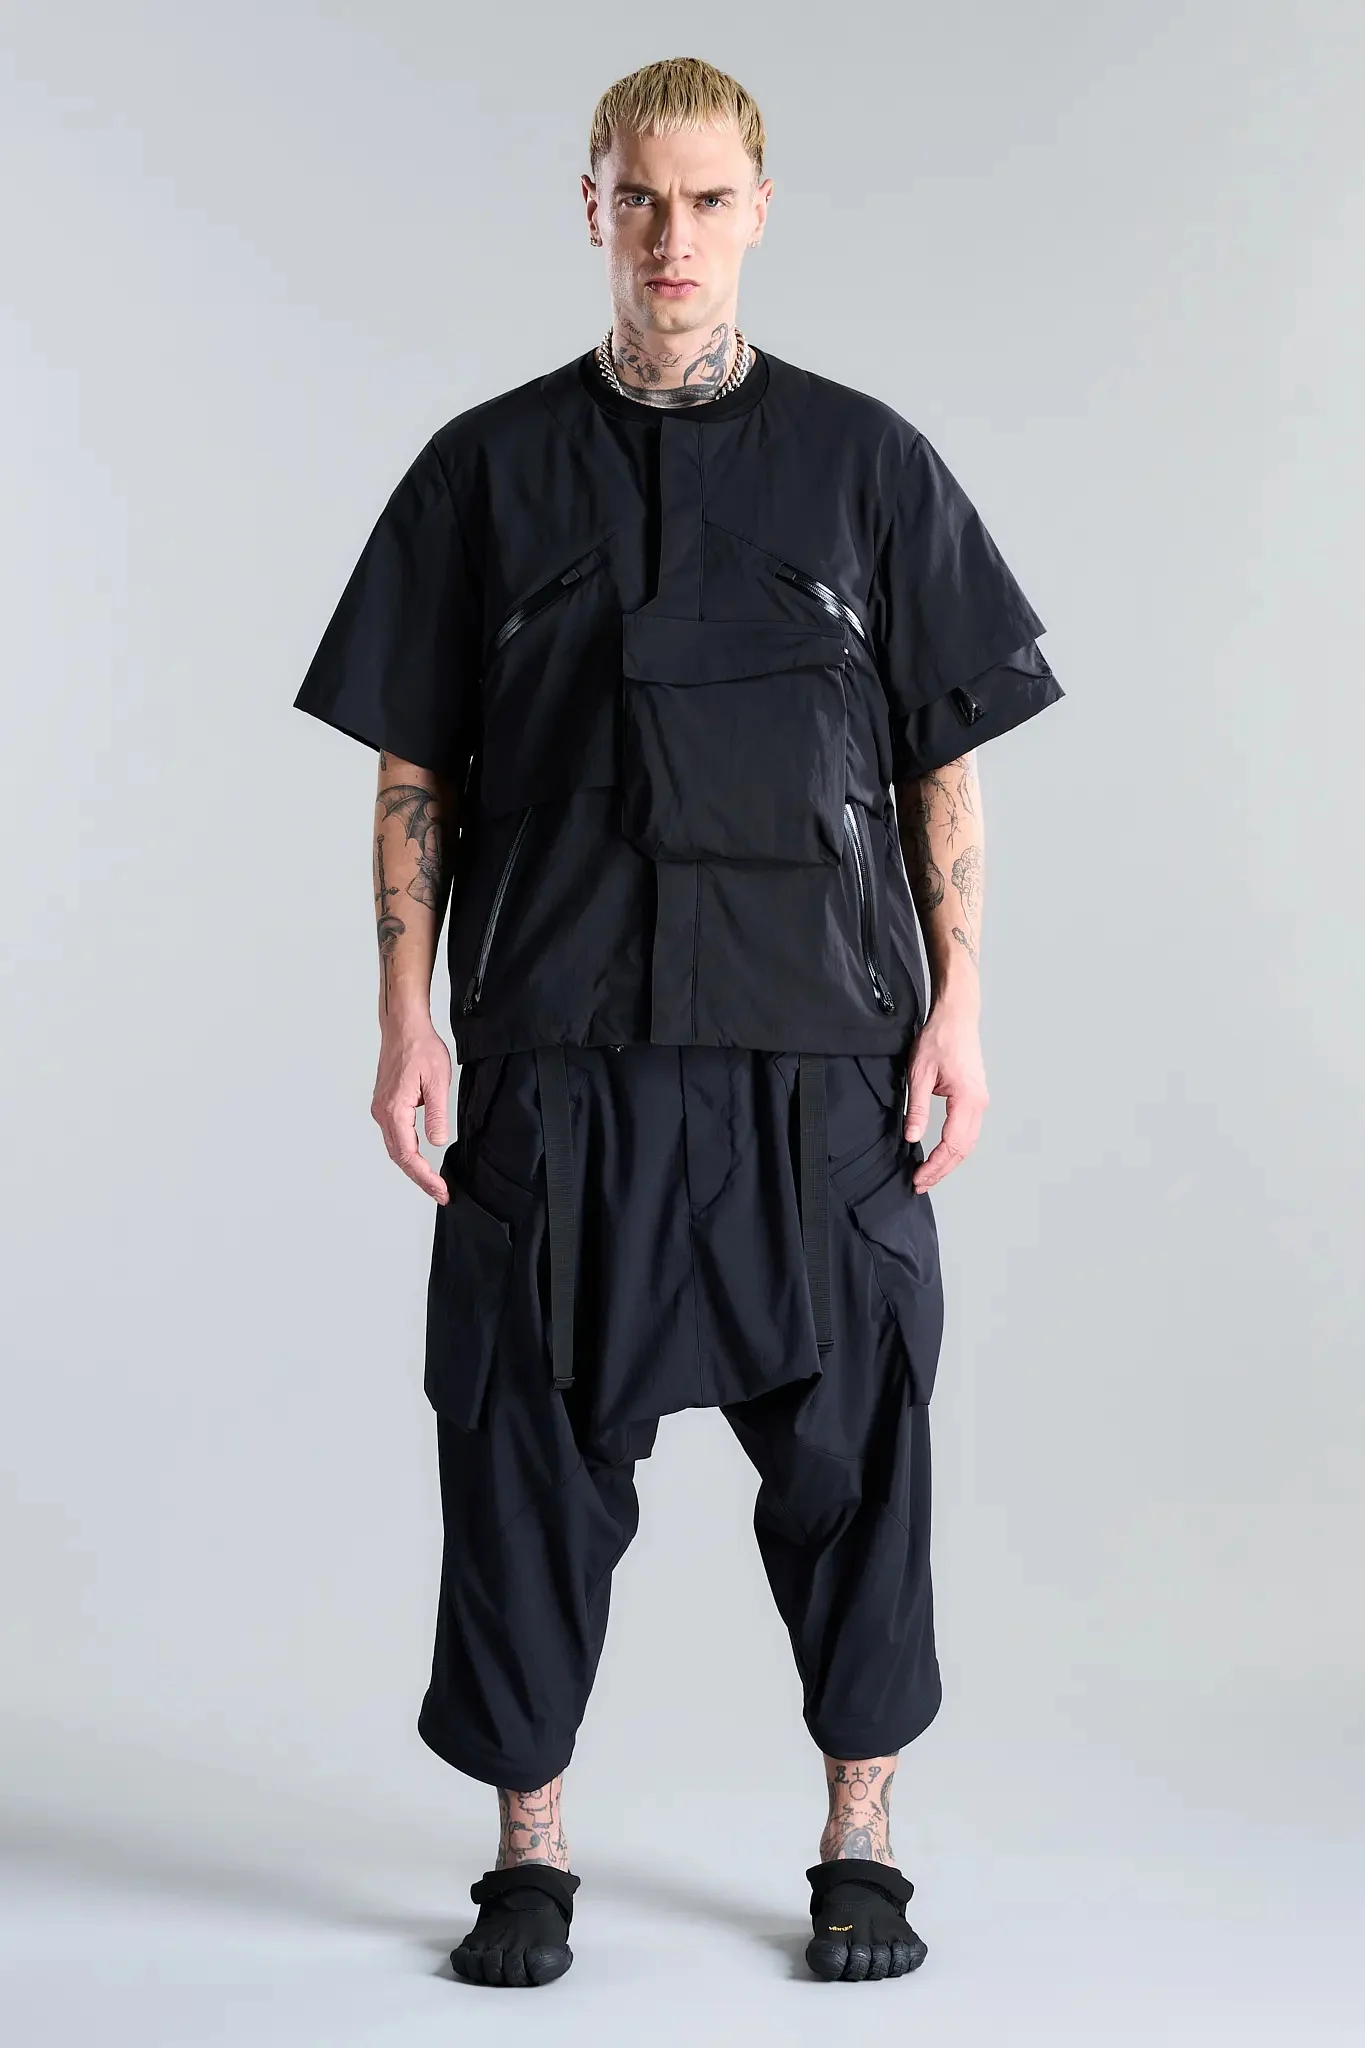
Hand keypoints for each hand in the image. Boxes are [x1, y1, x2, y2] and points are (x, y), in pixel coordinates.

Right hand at [371, 1019, 452, 1201]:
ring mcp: (381, 1109)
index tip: (440, 1190)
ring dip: (413, 1167)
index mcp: (394, 1110)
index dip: (425, 1177)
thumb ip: (437, 1114)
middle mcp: (382, 1113)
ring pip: (395, 1148)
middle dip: (420, 1178)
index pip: (409, 1154)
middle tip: (440, 1193)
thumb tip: (437, 1142)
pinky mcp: (385, 1104)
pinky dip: (407, 1151)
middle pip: (399, 1157)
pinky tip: (421, 1157)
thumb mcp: (437, 1081)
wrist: (403, 1027)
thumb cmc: (420, 1048)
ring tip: (433, 1181)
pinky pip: (394, 1135)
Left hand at [903, 995, 988, 1192]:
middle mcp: (979, 1104)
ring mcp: (980, 1101)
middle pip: (963, 1149)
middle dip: (942, 1170)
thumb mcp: (919, 1074)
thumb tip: (912, 1137)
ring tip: (929, 1174)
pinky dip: (956, 1147)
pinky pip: (969, 1131)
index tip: (919, 1178)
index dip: (935, 1166)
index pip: (952, 1144)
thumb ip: (917, 1108)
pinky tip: (941, 1154)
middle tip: (921, 1183)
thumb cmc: (939, 1040)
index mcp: (967, 1100)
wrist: (956, 1018)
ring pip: (968, 1142)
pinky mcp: (976, 1097)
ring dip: (949, 1161)